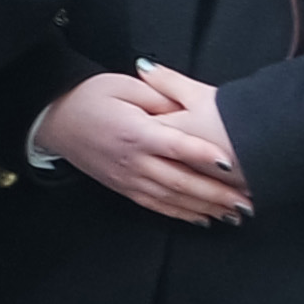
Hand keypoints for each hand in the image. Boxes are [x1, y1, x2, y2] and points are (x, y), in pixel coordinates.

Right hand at [41, 62, 249, 225]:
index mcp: (134, 131)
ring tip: (236, 213)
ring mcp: (128, 179)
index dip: (202, 154)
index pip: (174, 145)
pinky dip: (183, 215)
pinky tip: (206, 219)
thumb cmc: (91, 97)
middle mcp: (133, 160)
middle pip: (179, 180)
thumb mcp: (122, 84)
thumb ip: (158, 95)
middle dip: (216, 193)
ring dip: (206, 208)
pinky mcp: (125, 188)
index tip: (229, 163)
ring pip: (172, 199)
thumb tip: (186, 105)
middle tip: (247, 199)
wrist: (56, 121)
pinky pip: (158, 206)